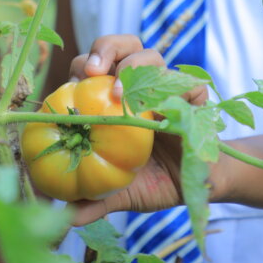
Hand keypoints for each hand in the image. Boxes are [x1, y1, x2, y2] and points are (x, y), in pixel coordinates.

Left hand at [68, 34, 207, 225]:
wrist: (197, 188)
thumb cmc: (153, 181)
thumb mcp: (120, 193)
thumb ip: (94, 201)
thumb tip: (65, 217)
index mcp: (115, 97)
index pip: (94, 65)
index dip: (81, 67)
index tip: (70, 84)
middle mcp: (141, 86)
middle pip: (123, 45)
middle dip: (106, 48)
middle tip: (93, 71)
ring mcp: (168, 88)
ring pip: (152, 56)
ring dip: (133, 66)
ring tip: (118, 92)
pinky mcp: (195, 99)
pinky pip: (190, 85)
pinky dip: (177, 90)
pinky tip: (161, 110)